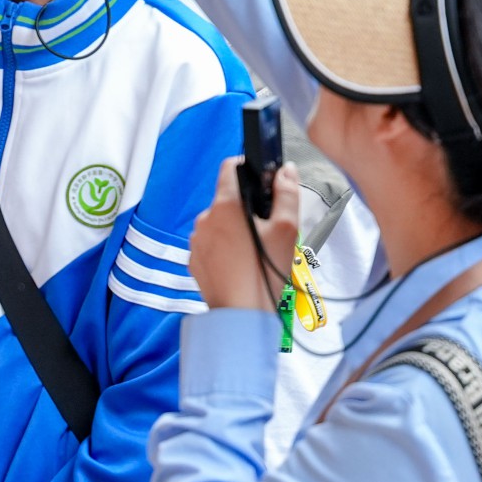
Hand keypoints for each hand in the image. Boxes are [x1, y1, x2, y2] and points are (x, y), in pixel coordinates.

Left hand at [189, 160, 300, 310]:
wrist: (242, 314)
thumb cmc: (265, 270)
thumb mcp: (287, 228)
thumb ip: (287, 193)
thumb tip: (286, 170)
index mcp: (226, 205)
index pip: (230, 166)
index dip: (248, 167)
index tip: (263, 183)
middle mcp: (205, 218)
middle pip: (228, 198)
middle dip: (247, 206)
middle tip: (268, 228)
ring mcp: (197, 240)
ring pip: (219, 222)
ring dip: (235, 227)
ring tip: (255, 249)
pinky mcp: (194, 260)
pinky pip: (211, 243)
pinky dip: (224, 247)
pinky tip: (240, 263)